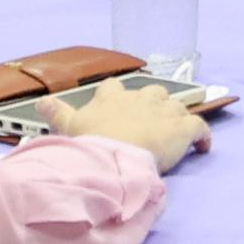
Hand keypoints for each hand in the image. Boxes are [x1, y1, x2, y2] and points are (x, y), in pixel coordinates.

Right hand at [56, 76, 207, 162]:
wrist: (116, 155)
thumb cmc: (91, 142)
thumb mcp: (68, 127)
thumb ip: (57, 112)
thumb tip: (40, 102)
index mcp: (113, 97)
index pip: (115, 88)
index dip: (118, 97)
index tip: (117, 107)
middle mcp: (141, 97)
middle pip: (152, 92)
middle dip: (152, 105)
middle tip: (149, 125)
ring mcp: (164, 111)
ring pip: (177, 106)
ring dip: (175, 119)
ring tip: (173, 135)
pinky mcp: (183, 128)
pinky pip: (200, 127)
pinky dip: (203, 136)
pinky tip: (203, 147)